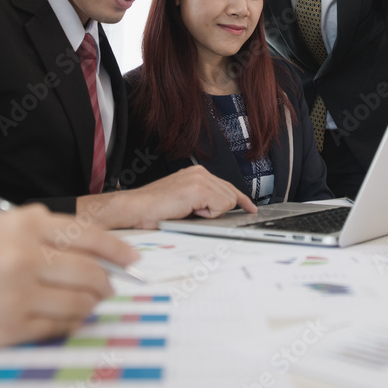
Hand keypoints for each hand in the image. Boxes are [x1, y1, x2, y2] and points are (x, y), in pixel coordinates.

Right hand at [0, 205, 138, 348]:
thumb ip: (35, 237)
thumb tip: (83, 256)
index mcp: (20, 222)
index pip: (89, 235)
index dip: (118, 249)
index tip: (134, 259)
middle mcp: (25, 254)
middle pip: (91, 271)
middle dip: (108, 282)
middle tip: (112, 287)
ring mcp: (18, 293)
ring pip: (79, 302)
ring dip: (90, 305)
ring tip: (89, 303)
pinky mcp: (9, 327)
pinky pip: (57, 327)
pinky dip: (68, 323)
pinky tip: (64, 319)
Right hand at [79, 164, 257, 228]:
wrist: (137, 209)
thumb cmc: (155, 209)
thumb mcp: (185, 202)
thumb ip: (203, 200)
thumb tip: (221, 209)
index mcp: (196, 173)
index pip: (227, 187)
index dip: (241, 200)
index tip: (251, 208)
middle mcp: (200, 172)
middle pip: (231, 195)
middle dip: (219, 210)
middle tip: (195, 213)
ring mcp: (200, 178)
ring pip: (227, 202)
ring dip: (210, 213)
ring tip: (189, 211)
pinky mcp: (199, 188)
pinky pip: (220, 207)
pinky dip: (208, 214)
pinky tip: (190, 210)